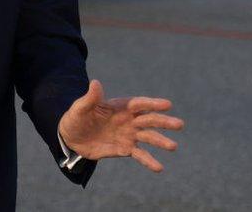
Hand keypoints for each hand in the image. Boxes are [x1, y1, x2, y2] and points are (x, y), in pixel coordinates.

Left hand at [58, 80, 183, 172]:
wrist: (72, 138)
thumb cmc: (76, 118)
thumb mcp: (80, 108)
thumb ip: (90, 98)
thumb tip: (95, 83)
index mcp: (120, 107)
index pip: (139, 104)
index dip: (152, 104)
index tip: (167, 104)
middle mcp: (129, 120)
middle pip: (149, 120)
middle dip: (164, 122)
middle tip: (179, 124)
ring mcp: (129, 135)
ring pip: (149, 137)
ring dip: (161, 141)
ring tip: (173, 146)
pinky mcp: (126, 149)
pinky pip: (140, 155)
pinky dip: (149, 161)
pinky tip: (159, 168)